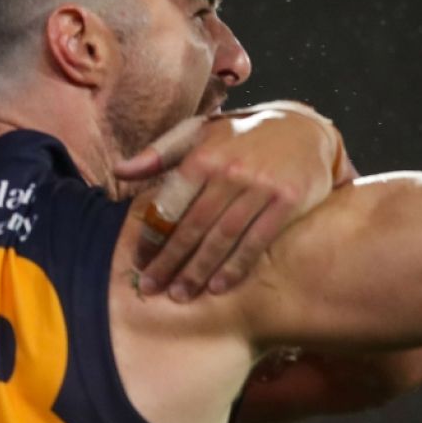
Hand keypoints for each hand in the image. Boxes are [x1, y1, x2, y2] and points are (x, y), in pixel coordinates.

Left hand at [115, 103, 343, 298]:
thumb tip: (119, 171)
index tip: (140, 264)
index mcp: (203, 157)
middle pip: (193, 227)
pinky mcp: (288, 201)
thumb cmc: (239, 136)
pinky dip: (236, 267)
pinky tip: (218, 287)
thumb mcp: (197, 133)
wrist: (302, 128)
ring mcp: (261, 187)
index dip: (152, 239)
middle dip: (170, 262)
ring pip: (223, 238)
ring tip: (181, 294)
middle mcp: (230, 172)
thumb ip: (158, 154)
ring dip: (199, 271)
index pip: (169, 206)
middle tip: (152, 288)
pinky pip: (257, 241)